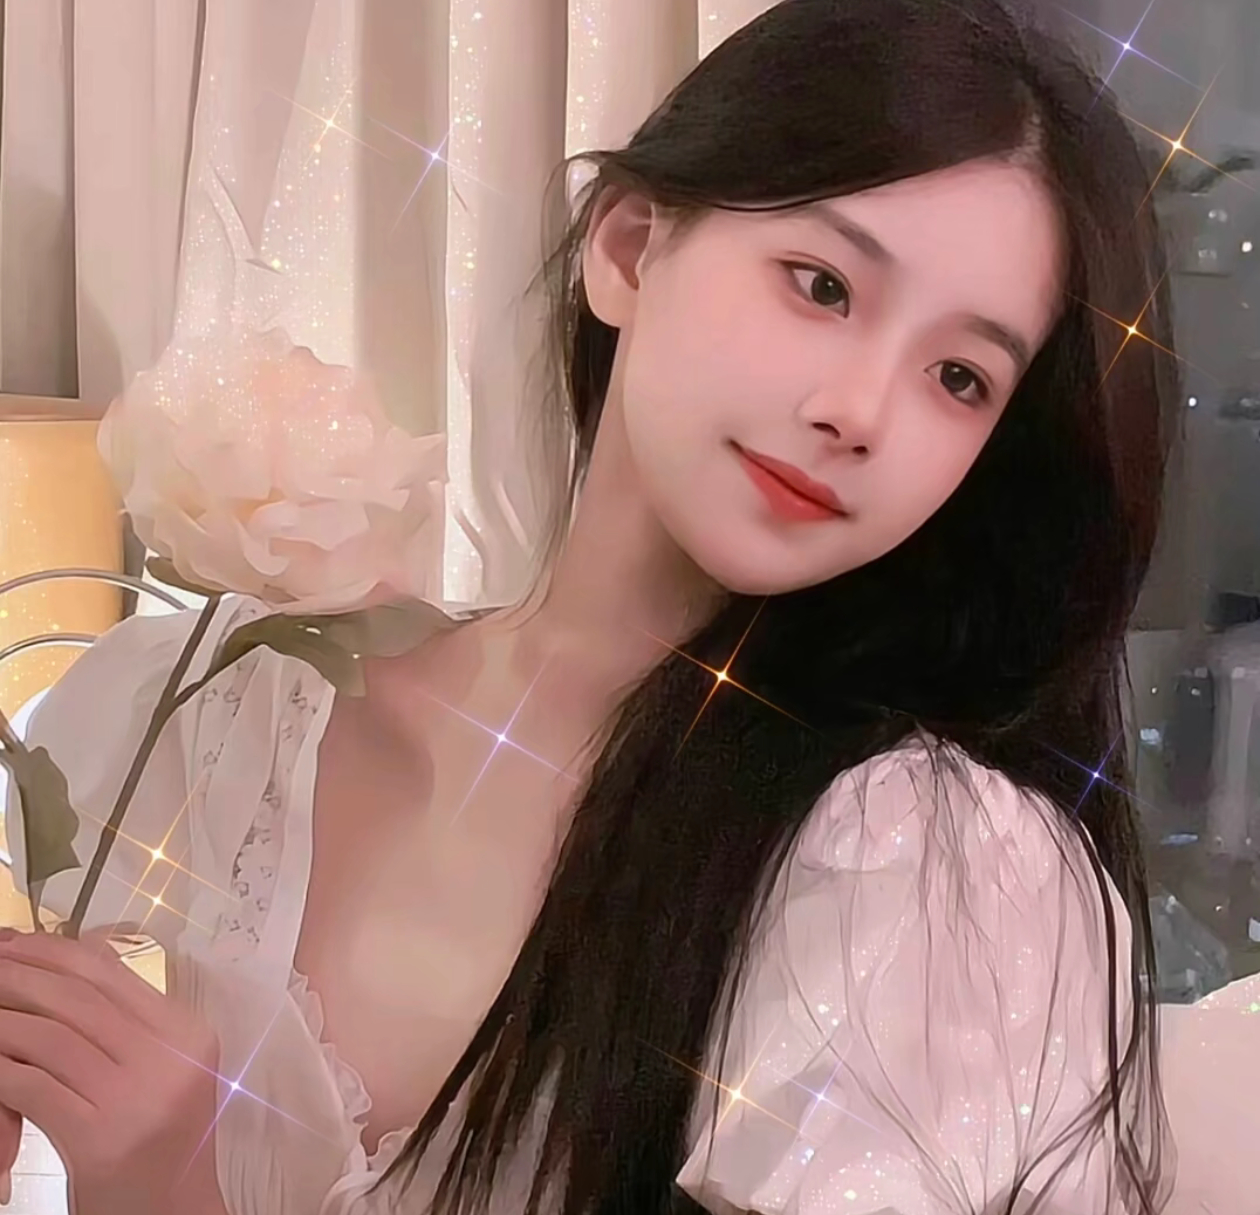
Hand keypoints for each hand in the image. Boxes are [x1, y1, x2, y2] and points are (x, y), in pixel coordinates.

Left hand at [0, 927, 227, 1214]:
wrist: (173, 1211)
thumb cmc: (161, 1139)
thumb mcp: (163, 1070)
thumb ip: (131, 1023)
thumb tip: (77, 962)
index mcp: (187, 1033)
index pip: (112, 974)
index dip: (56, 951)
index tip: (15, 943)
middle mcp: (169, 1058)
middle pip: (79, 998)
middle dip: (21, 977)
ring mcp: (137, 1098)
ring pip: (51, 1038)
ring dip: (3, 1020)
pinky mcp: (100, 1138)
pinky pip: (33, 1087)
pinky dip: (0, 1068)